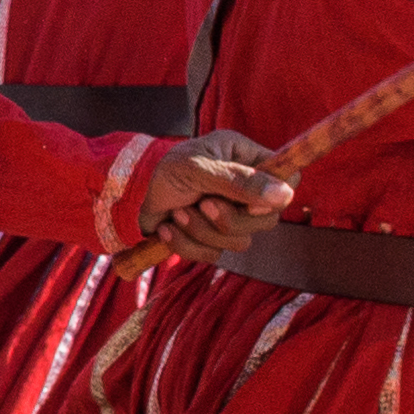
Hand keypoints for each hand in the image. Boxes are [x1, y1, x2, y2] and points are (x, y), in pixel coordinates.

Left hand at [130, 134, 293, 260]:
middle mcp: (243, 187)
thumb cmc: (160, 170)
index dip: (275, 198)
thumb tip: (286, 194)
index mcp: (245, 159)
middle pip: (267, 220)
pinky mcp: (209, 238)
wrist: (124, 196)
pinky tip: (167, 228)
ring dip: (202, 231)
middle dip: (228, 219)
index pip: (289, 180)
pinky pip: (214, 255)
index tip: (250, 204)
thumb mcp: (198, 169)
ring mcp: (228, 215)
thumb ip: (240, 181)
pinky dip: (187, 245)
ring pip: (239, 242)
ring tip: (177, 212)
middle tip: (202, 204)